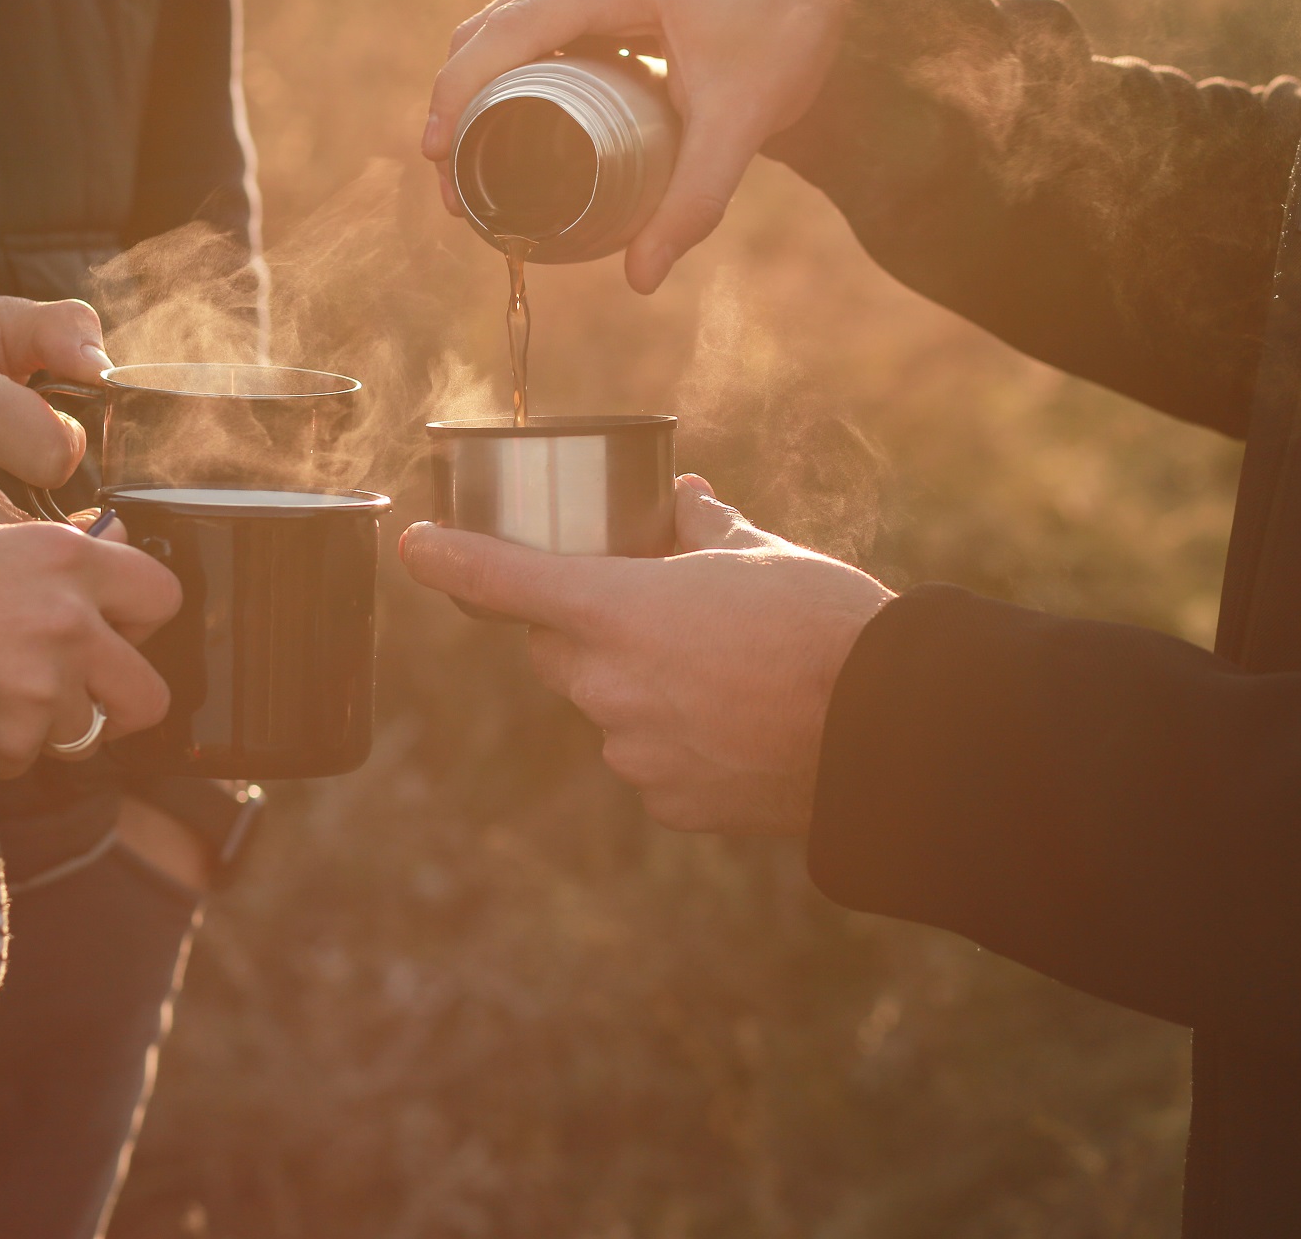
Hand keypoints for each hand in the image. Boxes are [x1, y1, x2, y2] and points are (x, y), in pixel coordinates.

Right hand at [0, 517, 180, 778]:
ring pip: (82, 734)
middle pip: (148, 695)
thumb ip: (55, 549)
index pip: (162, 595)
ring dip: (44, 727)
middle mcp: (67, 618)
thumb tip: (118, 544)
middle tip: (76, 694)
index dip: (140, 620)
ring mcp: (44, 682)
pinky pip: (25, 759)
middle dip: (115, 705)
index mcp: (64, 558)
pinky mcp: (12, 734)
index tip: (114, 628)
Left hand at [399, 475, 892, 833]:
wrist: (886, 731)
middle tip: (654, 614)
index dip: (449, 559)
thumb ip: (703, 526)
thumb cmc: (823, 623)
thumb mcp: (761, 553)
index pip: (502, 580)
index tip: (415, 546)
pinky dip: (679, 742)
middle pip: (556, 651)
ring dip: (642, 689)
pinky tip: (738, 726)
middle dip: (586, 630)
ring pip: (609, 709)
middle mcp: (608, 685)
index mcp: (616, 608)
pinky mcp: (669, 801)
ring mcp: (635, 751)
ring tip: (726, 675)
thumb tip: (683, 499)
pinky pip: (651, 762)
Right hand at [421, 0, 848, 292]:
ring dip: (474, 93)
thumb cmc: (786, 36)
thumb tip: (640, 280)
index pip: (506, 32)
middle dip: (456, 105)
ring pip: (502, 31)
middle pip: (488, 31)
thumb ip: (696, 199)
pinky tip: (501, 135)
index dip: (457, 92)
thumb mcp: (742, 120)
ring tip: (468, 173)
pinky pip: (531, 33)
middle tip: (454, 189)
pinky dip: (506, 80)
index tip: (437, 156)